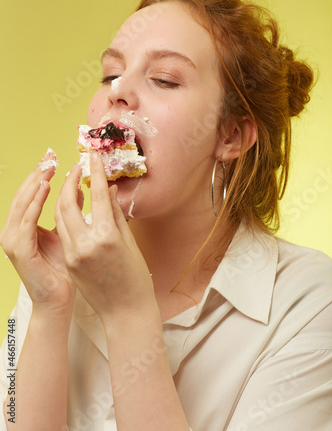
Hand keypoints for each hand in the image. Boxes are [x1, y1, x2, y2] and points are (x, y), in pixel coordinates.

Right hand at [0, 151, 76, 315]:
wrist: (59, 302)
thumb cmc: (66, 272)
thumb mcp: (70, 235)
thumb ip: (73, 213)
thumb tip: (84, 189)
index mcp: (25, 228)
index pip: (30, 195)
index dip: (41, 176)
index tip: (54, 158)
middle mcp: (14, 232)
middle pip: (23, 196)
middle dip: (36, 174)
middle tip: (49, 155)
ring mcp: (14, 242)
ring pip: (22, 204)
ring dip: (34, 183)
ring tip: (48, 166)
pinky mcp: (19, 251)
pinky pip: (26, 221)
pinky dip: (34, 203)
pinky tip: (44, 187)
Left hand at [55, 153, 156, 327]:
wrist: (125, 311)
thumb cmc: (135, 278)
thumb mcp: (130, 242)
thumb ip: (116, 215)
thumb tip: (109, 191)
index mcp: (107, 237)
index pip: (99, 195)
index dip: (95, 172)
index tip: (93, 156)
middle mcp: (87, 244)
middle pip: (68, 203)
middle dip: (70, 181)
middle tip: (76, 168)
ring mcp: (74, 255)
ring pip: (60, 217)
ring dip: (63, 197)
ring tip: (71, 184)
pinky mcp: (68, 262)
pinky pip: (63, 233)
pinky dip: (65, 217)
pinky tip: (71, 208)